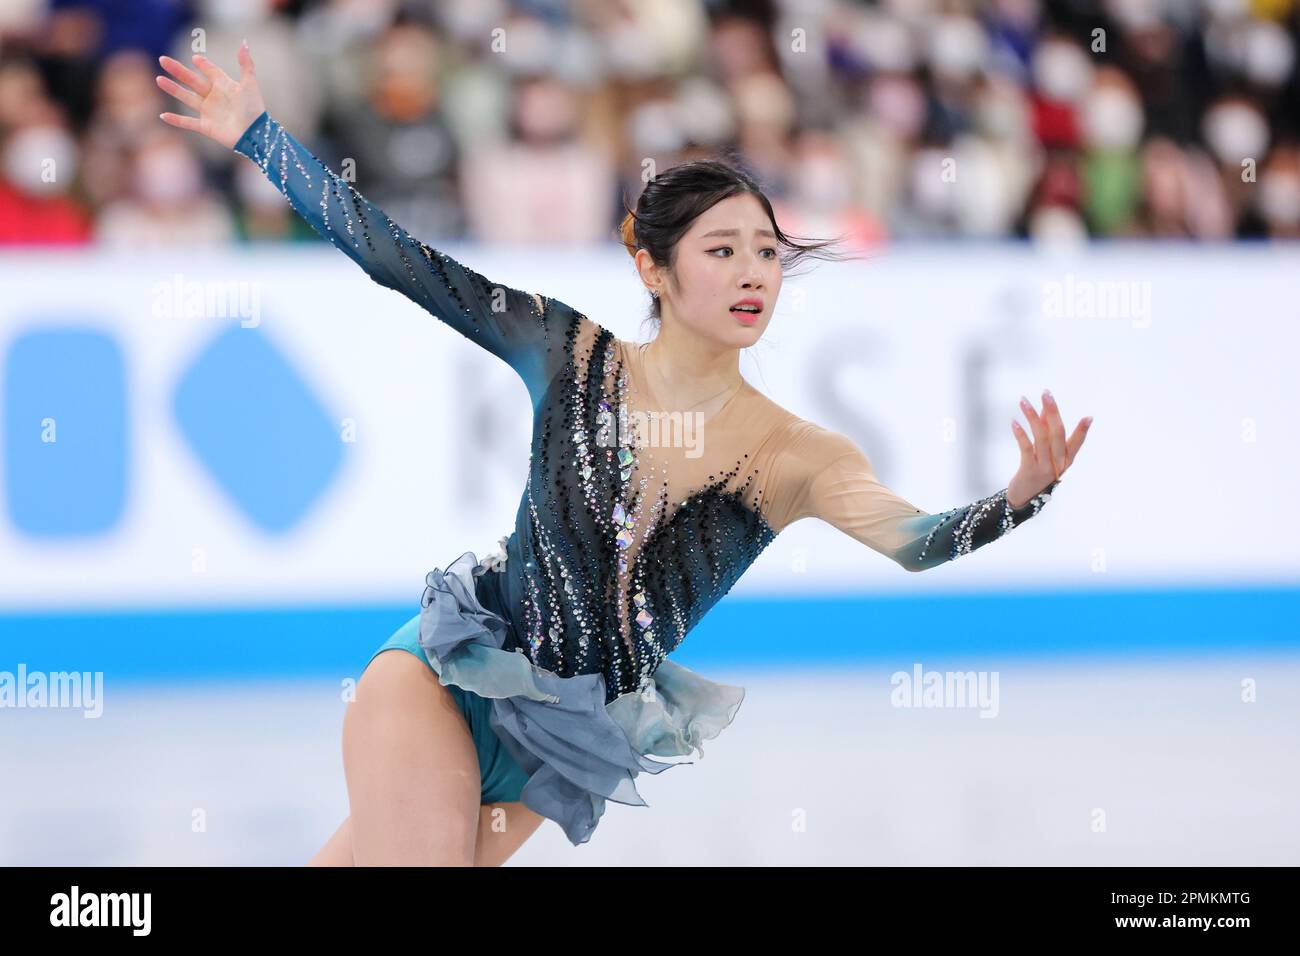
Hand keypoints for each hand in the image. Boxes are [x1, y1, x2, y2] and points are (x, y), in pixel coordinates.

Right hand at [156, 40, 265, 149]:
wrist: (254, 135)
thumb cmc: (254, 109)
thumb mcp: (250, 84)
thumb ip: (246, 64)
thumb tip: (244, 43)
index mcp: (224, 86)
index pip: (211, 71)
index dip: (203, 65)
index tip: (195, 58)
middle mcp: (214, 97)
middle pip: (192, 81)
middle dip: (177, 70)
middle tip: (163, 60)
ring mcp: (209, 112)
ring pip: (186, 98)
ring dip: (173, 89)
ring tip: (159, 79)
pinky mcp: (206, 127)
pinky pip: (188, 122)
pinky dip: (176, 120)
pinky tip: (163, 115)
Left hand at [1008, 389, 1089, 508]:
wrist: (1023, 498)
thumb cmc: (1037, 472)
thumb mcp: (1046, 455)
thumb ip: (1047, 434)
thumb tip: (1046, 410)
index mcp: (1066, 459)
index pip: (1077, 443)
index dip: (1082, 430)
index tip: (1088, 417)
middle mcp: (1058, 463)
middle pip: (1057, 434)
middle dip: (1053, 411)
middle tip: (1046, 393)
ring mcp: (1044, 468)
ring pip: (1041, 438)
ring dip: (1033, 417)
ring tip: (1024, 401)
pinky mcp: (1029, 471)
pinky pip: (1026, 449)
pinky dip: (1021, 434)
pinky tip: (1014, 422)